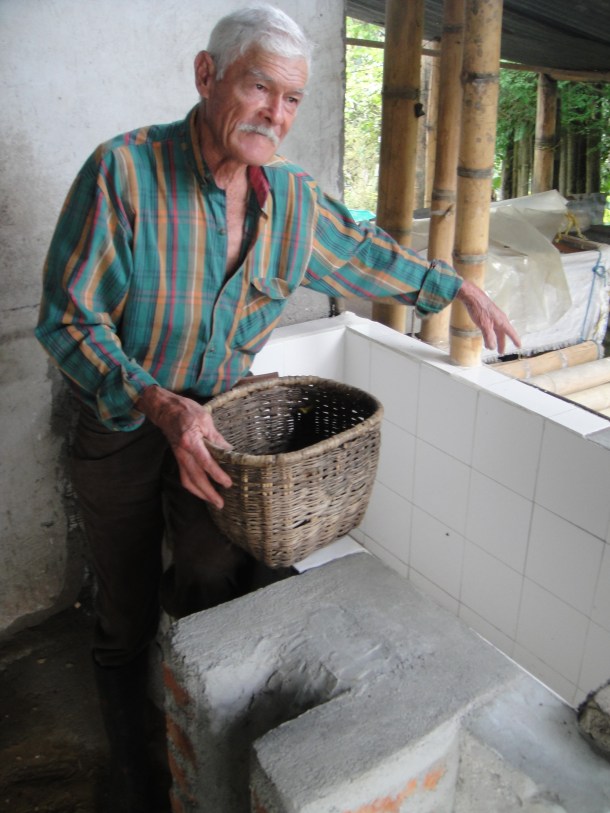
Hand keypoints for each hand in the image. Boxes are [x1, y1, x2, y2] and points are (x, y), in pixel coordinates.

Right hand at [136, 386, 231, 507]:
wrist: (164, 408)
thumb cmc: (185, 410)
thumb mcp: (205, 419)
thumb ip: (216, 437)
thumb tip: (229, 451)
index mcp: (190, 441)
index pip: (205, 462)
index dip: (217, 474)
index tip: (228, 483)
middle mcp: (182, 452)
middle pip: (195, 478)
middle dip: (208, 493)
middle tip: (220, 504)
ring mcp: (179, 456)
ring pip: (188, 480)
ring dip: (201, 493)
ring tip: (213, 502)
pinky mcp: (178, 458)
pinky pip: (184, 476)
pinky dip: (193, 486)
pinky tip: (202, 491)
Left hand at [455, 278, 520, 354]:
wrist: (472, 297)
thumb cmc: (479, 309)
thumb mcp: (484, 326)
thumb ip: (489, 337)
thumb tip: (492, 347)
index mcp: (502, 321)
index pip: (511, 333)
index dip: (515, 340)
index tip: (519, 346)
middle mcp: (500, 319)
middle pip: (502, 334)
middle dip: (501, 343)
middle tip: (500, 352)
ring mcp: (493, 317)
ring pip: (496, 331)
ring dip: (494, 339)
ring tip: (491, 347)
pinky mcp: (487, 315)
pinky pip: (491, 327)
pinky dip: (490, 334)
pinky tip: (486, 336)